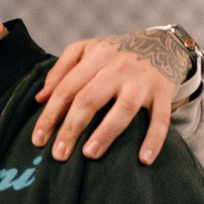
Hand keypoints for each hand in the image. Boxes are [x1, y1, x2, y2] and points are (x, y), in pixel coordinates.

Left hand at [32, 31, 187, 163]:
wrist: (164, 44)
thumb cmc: (117, 54)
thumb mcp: (87, 50)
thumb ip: (61, 70)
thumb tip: (41, 98)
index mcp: (96, 56)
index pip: (67, 88)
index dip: (50, 115)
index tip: (38, 140)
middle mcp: (119, 66)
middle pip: (90, 98)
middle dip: (71, 128)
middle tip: (59, 155)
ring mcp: (142, 80)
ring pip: (123, 108)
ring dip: (106, 133)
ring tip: (90, 154)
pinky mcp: (164, 92)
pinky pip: (160, 118)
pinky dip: (154, 139)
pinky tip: (144, 159)